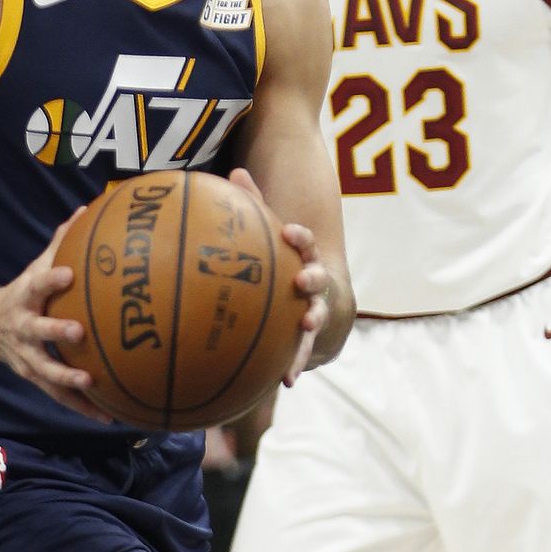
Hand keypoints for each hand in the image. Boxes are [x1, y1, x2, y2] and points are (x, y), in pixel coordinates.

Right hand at [0, 209, 112, 423]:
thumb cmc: (24, 294)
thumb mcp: (34, 268)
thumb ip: (61, 243)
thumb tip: (87, 209)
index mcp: (25, 297)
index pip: (37, 285)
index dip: (51, 280)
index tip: (68, 274)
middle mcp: (23, 329)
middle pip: (37, 332)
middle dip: (56, 333)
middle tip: (78, 333)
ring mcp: (26, 357)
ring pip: (45, 371)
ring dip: (66, 380)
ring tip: (90, 383)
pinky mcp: (34, 378)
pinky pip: (59, 396)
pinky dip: (83, 407)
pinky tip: (109, 417)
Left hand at [227, 167, 326, 385]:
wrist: (311, 299)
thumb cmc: (281, 261)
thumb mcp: (270, 234)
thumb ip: (255, 204)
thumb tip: (233, 171)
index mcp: (302, 256)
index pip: (302, 242)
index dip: (299, 237)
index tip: (289, 232)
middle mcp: (314, 283)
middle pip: (316, 279)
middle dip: (312, 279)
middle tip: (302, 280)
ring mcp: (314, 311)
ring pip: (315, 316)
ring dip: (311, 321)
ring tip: (305, 326)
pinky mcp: (306, 339)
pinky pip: (302, 352)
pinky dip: (296, 363)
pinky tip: (286, 379)